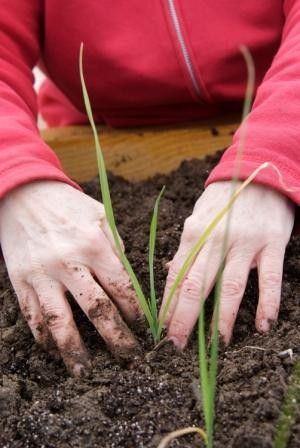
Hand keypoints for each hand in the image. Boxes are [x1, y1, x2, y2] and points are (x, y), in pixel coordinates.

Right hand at [0, 181, 141, 375]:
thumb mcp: (100, 217)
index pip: (121, 288)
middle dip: (116, 339)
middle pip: (96, 310)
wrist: (25, 195)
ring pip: (59, 321)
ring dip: (74, 350)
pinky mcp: (21, 281)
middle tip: (129, 359)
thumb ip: (116, 249)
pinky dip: (43, 337)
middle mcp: (68, 263)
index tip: (144, 328)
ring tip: (83, 371)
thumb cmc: (68, 206)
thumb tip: (129, 282)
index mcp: (94, 245)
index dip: (135, 313)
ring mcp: (42, 274)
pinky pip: (33, 316)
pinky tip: (53, 350)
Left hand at [161, 181, 294, 347]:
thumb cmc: (223, 200)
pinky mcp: (272, 244)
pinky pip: (269, 278)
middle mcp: (217, 239)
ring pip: (231, 285)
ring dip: (222, 318)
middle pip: (198, 284)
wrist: (259, 172)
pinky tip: (262, 325)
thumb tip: (170, 274)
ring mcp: (246, 242)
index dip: (169, 303)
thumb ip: (186, 247)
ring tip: (215, 344)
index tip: (163, 326)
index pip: (178, 274)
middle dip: (185, 317)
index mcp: (194, 232)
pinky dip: (267, 304)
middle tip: (177, 344)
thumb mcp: (198, 217)